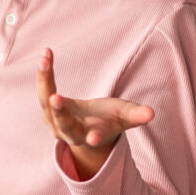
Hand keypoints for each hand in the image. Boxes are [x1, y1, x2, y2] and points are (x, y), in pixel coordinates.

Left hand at [36, 48, 153, 179]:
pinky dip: (44, 73)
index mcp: (92, 136)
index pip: (94, 137)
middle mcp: (70, 132)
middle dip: (60, 111)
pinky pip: (44, 89)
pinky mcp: (47, 108)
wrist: (87, 127)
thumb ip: (136, 116)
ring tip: (46, 59)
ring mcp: (55, 121)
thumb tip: (151, 113)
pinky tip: (46, 54)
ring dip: (45, 81)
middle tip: (55, 98)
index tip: (93, 140)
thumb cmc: (110, 120)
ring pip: (46, 103)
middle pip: (63, 122)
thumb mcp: (125, 118)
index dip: (95, 138)